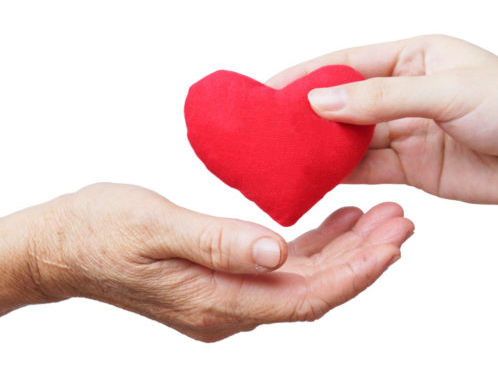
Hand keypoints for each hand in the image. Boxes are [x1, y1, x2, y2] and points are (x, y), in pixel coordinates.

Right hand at [0, 183, 412, 340]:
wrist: (65, 245)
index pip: (307, 297)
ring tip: (383, 217)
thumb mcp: (156, 228)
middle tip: (402, 221)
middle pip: (316, 289)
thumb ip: (217, 242)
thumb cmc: (102, 231)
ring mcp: (230, 295)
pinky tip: (338, 219)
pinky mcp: (226, 277)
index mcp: (218, 301)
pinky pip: (284, 266)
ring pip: (306, 277)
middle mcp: (231, 308)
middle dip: (364, 258)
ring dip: (347, 250)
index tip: (393, 244)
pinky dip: (316, 244)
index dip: (356, 274)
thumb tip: (276, 251)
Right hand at [267, 35, 497, 224]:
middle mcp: (404, 92)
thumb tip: (321, 102)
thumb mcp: (449, 91)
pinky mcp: (411, 166)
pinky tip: (313, 177)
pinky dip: (340, 174)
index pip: (346, 64)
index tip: (270, 90)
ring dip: (319, 148)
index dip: (306, 76)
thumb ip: (383, 99)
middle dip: (306, 116)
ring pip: (350, 139)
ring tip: (282, 156)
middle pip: (343, 104)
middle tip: (267, 130)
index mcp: (413, 57)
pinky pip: (366, 168)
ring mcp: (405, 131)